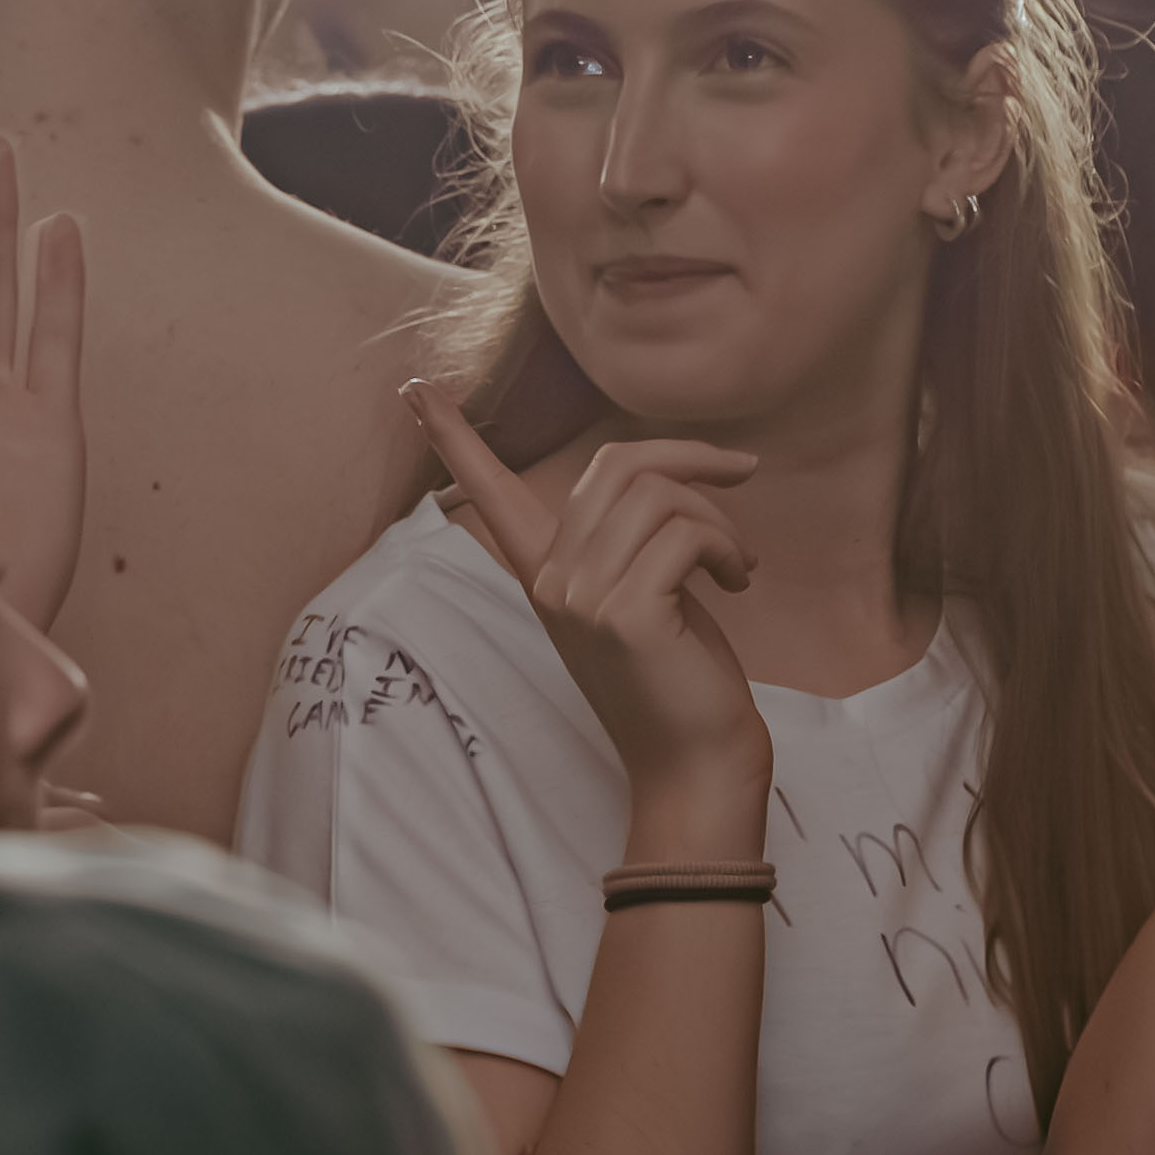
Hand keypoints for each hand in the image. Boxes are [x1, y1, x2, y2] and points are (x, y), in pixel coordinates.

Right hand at [414, 386, 761, 795]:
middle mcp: (552, 582)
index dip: (454, 438)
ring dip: (719, 519)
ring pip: (659, 495)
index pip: (489, 495)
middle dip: (691, 458)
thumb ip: (632, 540)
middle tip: (741, 477)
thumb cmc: (683, 679)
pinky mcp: (622, 614)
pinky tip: (738, 582)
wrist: (697, 765)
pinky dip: (727, 547)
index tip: (413, 388)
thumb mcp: (647, 594)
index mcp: (547, 575)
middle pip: (618, 465)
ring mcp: (580, 597)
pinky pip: (685, 533)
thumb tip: (667, 473)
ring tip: (738, 563)